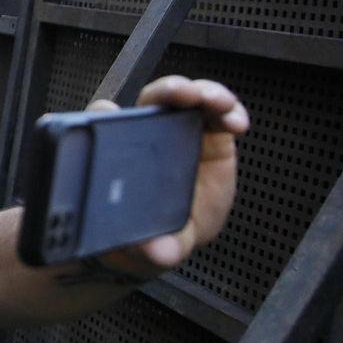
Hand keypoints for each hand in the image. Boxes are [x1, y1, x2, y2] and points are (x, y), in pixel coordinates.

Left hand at [83, 76, 247, 279]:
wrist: (163, 243)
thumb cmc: (139, 234)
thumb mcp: (142, 246)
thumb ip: (148, 248)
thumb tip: (156, 252)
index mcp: (118, 152)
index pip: (105, 118)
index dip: (108, 110)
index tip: (116, 114)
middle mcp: (148, 135)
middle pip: (154, 98)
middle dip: (170, 90)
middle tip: (183, 94)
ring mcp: (180, 132)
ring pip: (191, 98)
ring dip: (206, 93)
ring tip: (219, 104)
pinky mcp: (210, 138)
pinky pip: (221, 115)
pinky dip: (231, 111)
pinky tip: (237, 123)